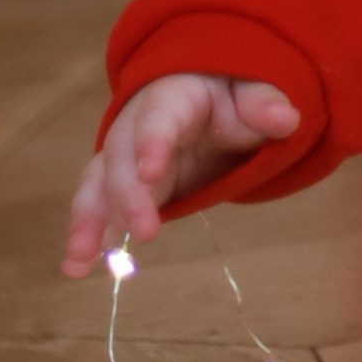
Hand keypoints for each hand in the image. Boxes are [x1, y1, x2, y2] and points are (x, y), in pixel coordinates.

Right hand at [60, 73, 298, 277]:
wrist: (208, 100)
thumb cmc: (232, 96)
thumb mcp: (253, 93)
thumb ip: (265, 105)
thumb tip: (285, 118)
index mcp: (171, 96)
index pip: (158, 116)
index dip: (152, 142)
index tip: (151, 172)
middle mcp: (136, 124)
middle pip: (121, 154)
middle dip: (126, 195)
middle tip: (144, 232)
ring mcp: (124, 156)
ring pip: (97, 183)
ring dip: (88, 222)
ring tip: (78, 262)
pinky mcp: (121, 186)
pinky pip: (97, 207)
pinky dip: (86, 236)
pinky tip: (76, 268)